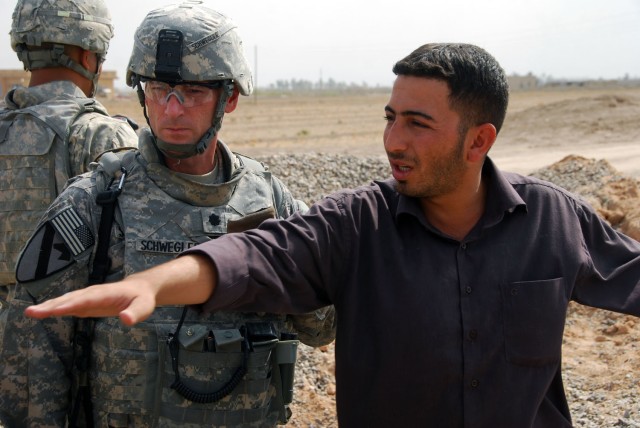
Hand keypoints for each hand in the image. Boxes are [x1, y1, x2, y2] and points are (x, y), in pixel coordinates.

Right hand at [24, 279, 156, 325]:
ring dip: (49, 306)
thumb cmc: (142, 298)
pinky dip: (55, 309)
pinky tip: (43, 313)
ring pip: (66, 301)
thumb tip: (125, 319)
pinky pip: (69, 306)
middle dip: (51, 306)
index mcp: (106, 294)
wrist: (140, 289)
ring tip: (31, 312)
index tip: (55, 310)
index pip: (85, 299)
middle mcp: (93, 294)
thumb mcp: (144, 307)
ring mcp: (88, 298)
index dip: (70, 304)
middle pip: (70, 299)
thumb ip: (135, 313)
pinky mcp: (87, 304)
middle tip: (31, 312)